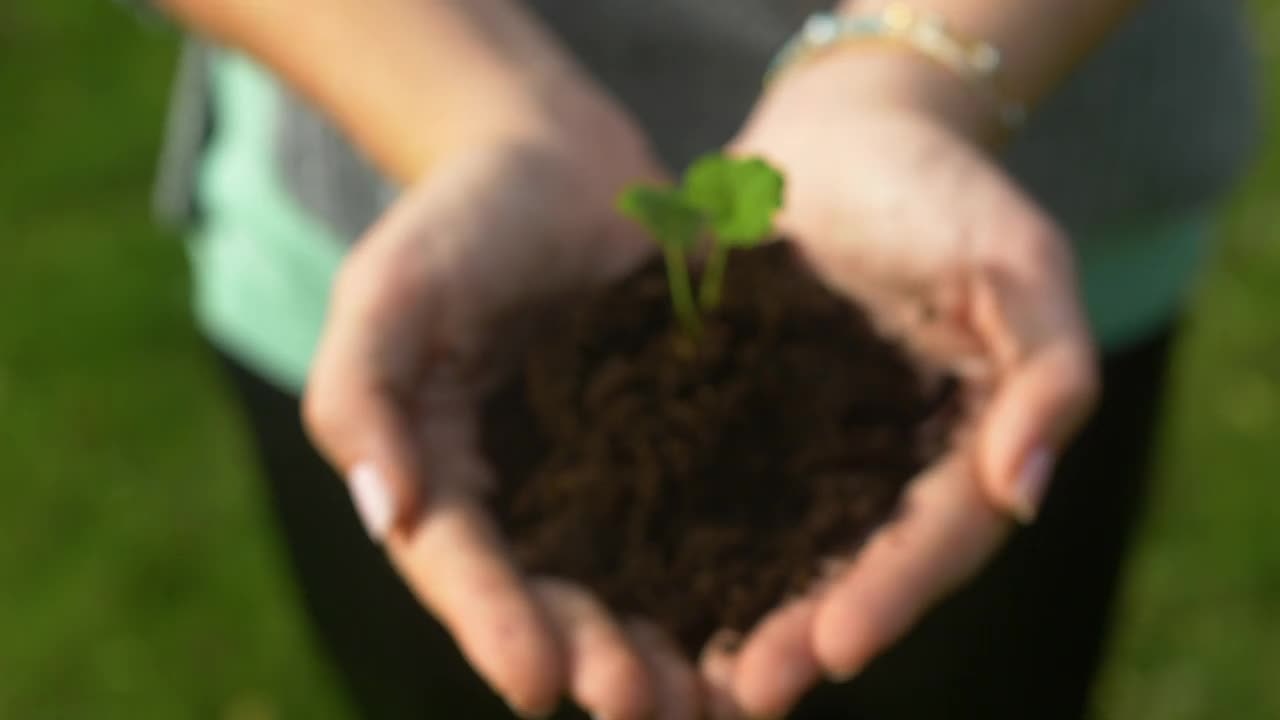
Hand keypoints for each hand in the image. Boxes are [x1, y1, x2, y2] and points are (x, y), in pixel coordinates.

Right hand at [303, 126, 704, 719]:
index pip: (461, 564)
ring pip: (636, 582)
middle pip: (555, 596)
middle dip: (596, 656)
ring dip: (669, 647)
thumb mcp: (388, 289)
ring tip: (712, 702)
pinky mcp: (678, 450)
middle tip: (644, 707)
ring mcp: (606, 481)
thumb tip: (383, 509)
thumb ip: (362, 391)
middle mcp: (526, 499)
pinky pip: (705, 521)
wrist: (562, 165)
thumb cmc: (459, 220)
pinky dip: (734, 577)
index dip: (494, 624)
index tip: (537, 682)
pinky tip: (773, 620)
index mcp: (442, 475)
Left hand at [700, 50, 1099, 717]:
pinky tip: (631, 582)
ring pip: (773, 551)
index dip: (891, 598)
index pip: (934, 542)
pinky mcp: (737, 420)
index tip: (836, 648)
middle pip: (848, 571)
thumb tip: (1027, 492)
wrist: (844, 134)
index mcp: (962, 449)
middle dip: (800, 634)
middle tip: (745, 691)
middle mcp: (883, 470)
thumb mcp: (1019, 264)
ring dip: (732, 614)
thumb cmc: (944, 190)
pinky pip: (708, 488)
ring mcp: (808, 451)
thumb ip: (1046, 370)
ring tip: (681, 674)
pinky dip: (679, 541)